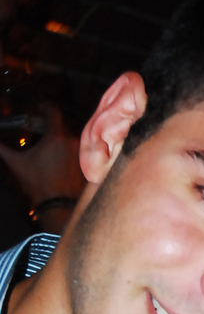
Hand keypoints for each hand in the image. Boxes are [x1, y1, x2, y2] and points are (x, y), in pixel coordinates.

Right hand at [0, 102, 85, 231]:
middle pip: (60, 124)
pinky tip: (56, 160)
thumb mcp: (17, 164)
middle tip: (38, 129)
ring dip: (57, 139)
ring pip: (68, 138)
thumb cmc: (38, 185)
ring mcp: (80, 153)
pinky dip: (66, 151)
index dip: (43, 106)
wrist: (58, 207)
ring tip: (46, 147)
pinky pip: (75, 151)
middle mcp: (71, 141)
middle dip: (48, 125)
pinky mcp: (85, 164)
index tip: (37, 108)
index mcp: (56, 136)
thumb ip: (3, 148)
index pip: (52, 110)